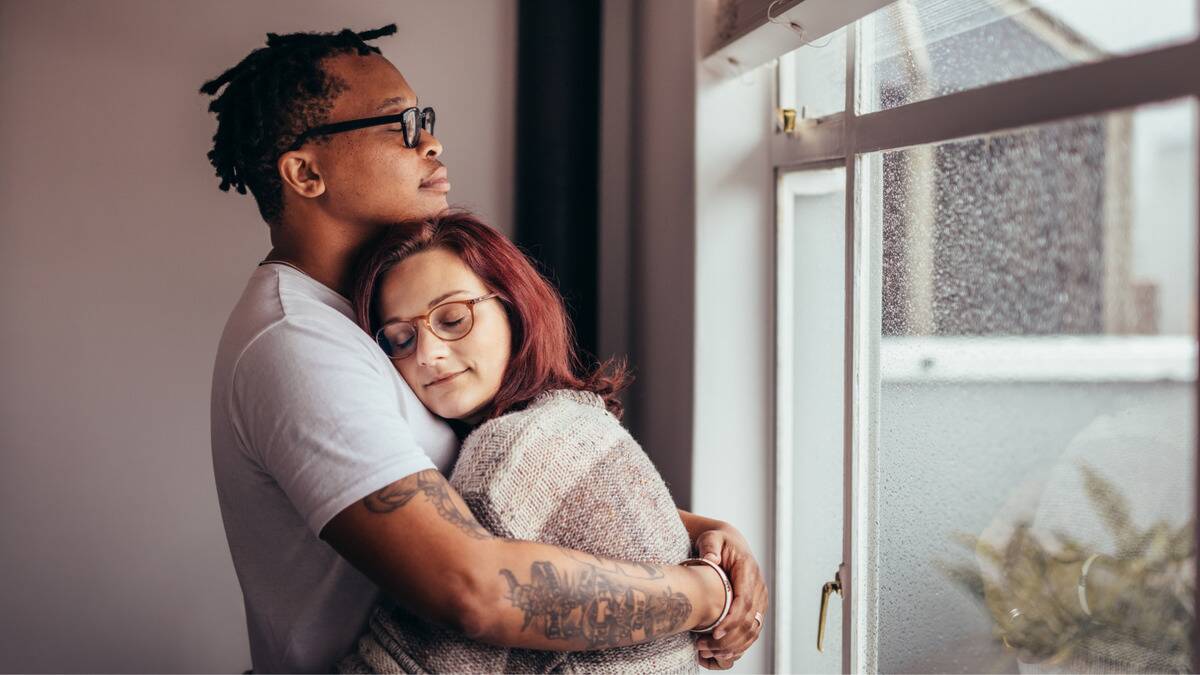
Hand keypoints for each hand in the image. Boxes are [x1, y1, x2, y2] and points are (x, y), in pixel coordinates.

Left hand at [692, 523, 767, 667]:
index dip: (732, 620)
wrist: (730, 543)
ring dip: (733, 645)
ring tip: (710, 652)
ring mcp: (760, 599)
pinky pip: (752, 631)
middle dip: (728, 638)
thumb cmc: (718, 541)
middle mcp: (759, 587)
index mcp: (748, 571)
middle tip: (705, 647)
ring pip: (752, 629)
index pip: (744, 600)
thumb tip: (711, 559)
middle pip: (749, 620)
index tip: (715, 632)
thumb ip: (710, 547)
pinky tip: (722, 653)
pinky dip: (739, 645)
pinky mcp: (757, 607)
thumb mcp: (711, 538)